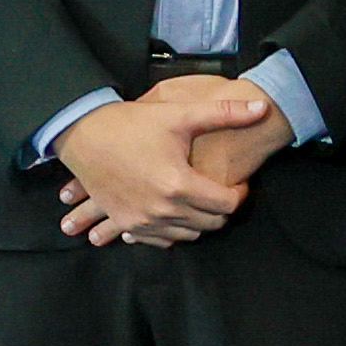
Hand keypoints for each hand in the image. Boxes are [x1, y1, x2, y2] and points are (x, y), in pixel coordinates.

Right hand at [54, 78, 277, 245]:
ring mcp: (142, 221)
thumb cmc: (131, 124)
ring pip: (190, 234)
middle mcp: (162, 210)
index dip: (240, 193)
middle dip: (223, 208)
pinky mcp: (126, 223)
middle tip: (222, 190)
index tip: (239, 183)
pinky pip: (161, 240)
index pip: (228, 204)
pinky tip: (176, 211)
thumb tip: (264, 105)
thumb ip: (225, 113)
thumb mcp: (179, 114)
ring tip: (201, 198)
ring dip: (201, 220)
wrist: (82, 135)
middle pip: (212, 223)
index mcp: (179, 185)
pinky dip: (174, 230)